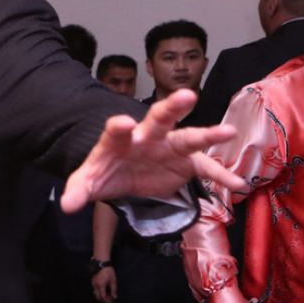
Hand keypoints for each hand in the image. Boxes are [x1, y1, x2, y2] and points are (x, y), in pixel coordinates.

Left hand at [59, 89, 243, 212]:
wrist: (124, 174)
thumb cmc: (105, 171)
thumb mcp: (88, 182)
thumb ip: (78, 190)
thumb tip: (66, 206)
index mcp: (119, 139)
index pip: (116, 130)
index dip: (119, 126)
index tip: (123, 123)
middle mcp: (148, 137)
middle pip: (159, 118)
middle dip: (172, 107)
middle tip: (186, 96)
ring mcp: (170, 147)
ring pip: (190, 136)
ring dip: (208, 134)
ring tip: (228, 132)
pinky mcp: (186, 163)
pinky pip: (206, 168)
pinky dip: (221, 175)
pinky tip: (236, 183)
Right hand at [91, 267, 117, 302]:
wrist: (102, 264)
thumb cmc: (108, 271)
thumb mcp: (113, 280)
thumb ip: (114, 289)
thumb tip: (114, 297)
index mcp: (101, 286)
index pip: (102, 297)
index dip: (106, 300)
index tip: (111, 302)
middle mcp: (95, 286)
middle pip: (97, 296)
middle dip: (103, 299)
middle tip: (109, 299)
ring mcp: (93, 283)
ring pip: (95, 293)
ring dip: (100, 296)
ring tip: (107, 295)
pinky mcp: (92, 281)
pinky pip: (94, 289)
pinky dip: (98, 292)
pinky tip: (103, 290)